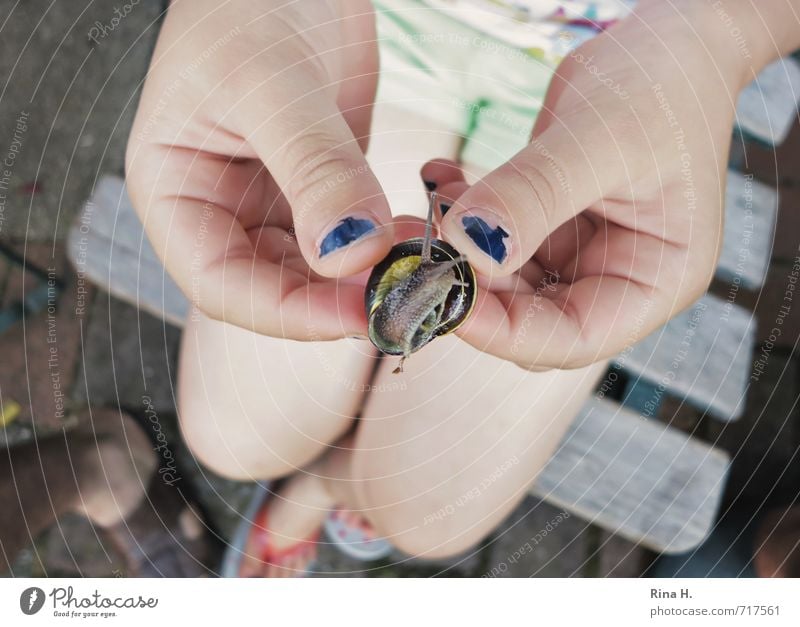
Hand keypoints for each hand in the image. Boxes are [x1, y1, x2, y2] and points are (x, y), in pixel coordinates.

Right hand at [126, 0, 392, 338]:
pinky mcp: (318, 191)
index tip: (354, 313)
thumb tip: (350, 254)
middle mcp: (220, 208)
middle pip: (273, 288)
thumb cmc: (251, 4)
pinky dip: (383, 246)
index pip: (220, 284)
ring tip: (418, 264)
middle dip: (335, 301)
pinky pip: (349, 239)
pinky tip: (416, 236)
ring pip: (316, 272)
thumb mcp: (273, 82)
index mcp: (176, 192)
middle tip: (401, 297)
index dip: (285, 313)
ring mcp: (270, 202)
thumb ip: (312, 168)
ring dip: (367, 278)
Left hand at [432, 1, 788, 368]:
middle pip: (530, 318)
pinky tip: (440, 179)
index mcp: (655, 280)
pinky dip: (463, 217)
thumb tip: (469, 245)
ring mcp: (580, 255)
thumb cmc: (659, 86)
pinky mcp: (548, 229)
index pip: (573, 339)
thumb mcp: (599, 141)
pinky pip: (494, 242)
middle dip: (471, 290)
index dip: (507, 333)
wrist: (662, 45)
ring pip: (502, 284)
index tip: (448, 300)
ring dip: (456, 252)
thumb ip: (534, 196)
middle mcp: (616, 279)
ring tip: (421, 210)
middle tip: (416, 252)